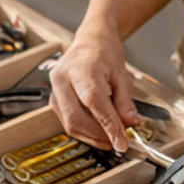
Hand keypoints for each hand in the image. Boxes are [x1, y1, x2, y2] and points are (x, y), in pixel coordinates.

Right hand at [49, 29, 140, 152]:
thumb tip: (130, 124)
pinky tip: (98, 128)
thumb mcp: (121, 74)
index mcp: (80, 68)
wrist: (90, 40)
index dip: (108, 126)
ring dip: (91, 136)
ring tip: (110, 135)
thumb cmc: (105, 52)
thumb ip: (125, 101)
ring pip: (69, 124)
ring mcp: (54, 89)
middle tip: (117, 142)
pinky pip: (67, 121)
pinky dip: (84, 129)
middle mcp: (62, 79)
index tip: (122, 143)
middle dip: (98, 136)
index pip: (94, 102)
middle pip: (76, 118)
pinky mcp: (54, 98)